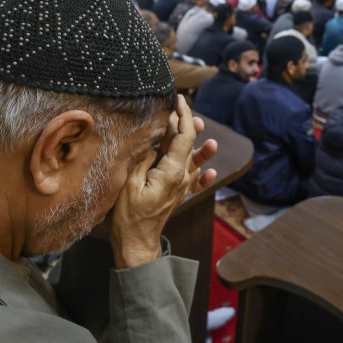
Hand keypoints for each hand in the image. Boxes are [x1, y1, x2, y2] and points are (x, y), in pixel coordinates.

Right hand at [109, 95, 217, 267]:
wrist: (137, 243)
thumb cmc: (130, 216)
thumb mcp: (130, 183)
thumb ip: (143, 159)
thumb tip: (152, 140)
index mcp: (173, 171)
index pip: (184, 136)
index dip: (183, 115)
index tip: (178, 99)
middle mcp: (183, 177)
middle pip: (189, 145)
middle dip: (187, 124)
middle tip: (180, 107)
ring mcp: (183, 187)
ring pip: (195, 161)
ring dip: (200, 146)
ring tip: (204, 129)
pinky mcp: (179, 196)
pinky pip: (196, 184)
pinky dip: (204, 176)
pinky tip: (212, 171)